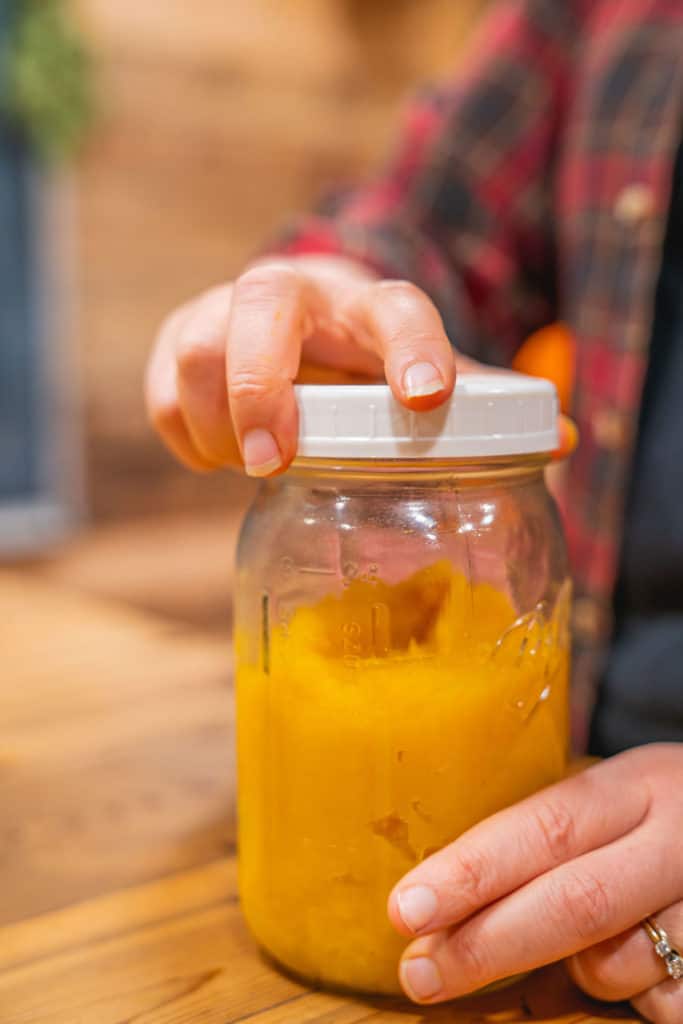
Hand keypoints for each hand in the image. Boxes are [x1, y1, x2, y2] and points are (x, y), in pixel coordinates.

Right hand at [145, 256, 463, 474]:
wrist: (294, 318)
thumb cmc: (365, 358)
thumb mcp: (419, 370)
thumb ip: (481, 404)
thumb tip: (563, 440)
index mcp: (368, 304)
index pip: (395, 308)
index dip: (412, 348)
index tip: (425, 399)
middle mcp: (291, 293)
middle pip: (261, 310)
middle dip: (261, 388)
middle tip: (273, 461)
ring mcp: (224, 309)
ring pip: (198, 353)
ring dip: (221, 425)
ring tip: (254, 462)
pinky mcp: (176, 339)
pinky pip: (163, 394)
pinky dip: (188, 437)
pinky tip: (219, 454)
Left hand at [388, 744, 682, 1022]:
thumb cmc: (664, 815)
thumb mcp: (619, 799)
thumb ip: (554, 838)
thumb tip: (448, 897)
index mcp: (636, 787)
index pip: (543, 827)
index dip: (472, 871)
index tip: (406, 908)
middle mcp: (675, 841)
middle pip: (572, 903)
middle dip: (485, 945)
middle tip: (418, 973)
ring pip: (614, 967)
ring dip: (578, 972)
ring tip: (590, 941)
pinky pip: (660, 1004)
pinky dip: (636, 997)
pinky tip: (647, 960)